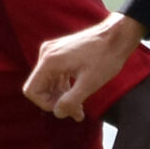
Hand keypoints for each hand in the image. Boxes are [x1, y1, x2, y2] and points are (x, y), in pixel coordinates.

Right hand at [24, 13, 145, 121]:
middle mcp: (47, 54)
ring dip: (61, 96)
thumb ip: (71, 101)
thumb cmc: (106, 57)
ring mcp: (53, 51)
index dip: (46, 104)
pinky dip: (64, 86)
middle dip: (56, 102)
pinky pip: (55, 74)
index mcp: (50, 61)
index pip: (32, 90)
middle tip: (77, 113)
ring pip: (48, 82)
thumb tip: (57, 113)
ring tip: (80, 109)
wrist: (117, 35)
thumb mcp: (89, 84)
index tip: (65, 109)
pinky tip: (78, 94)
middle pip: (40, 87)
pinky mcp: (61, 51)